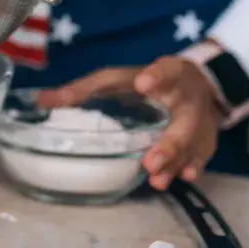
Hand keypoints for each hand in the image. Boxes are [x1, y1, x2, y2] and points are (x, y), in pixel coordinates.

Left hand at [38, 56, 222, 189]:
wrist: (197, 85)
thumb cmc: (146, 82)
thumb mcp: (119, 78)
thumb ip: (84, 89)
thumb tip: (41, 101)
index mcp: (170, 73)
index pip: (166, 70)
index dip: (157, 75)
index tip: (143, 83)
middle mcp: (190, 97)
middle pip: (184, 120)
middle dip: (169, 142)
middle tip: (149, 160)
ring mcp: (202, 121)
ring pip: (193, 143)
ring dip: (175, 161)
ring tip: (156, 177)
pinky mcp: (206, 139)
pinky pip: (202, 155)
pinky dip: (193, 166)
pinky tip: (183, 177)